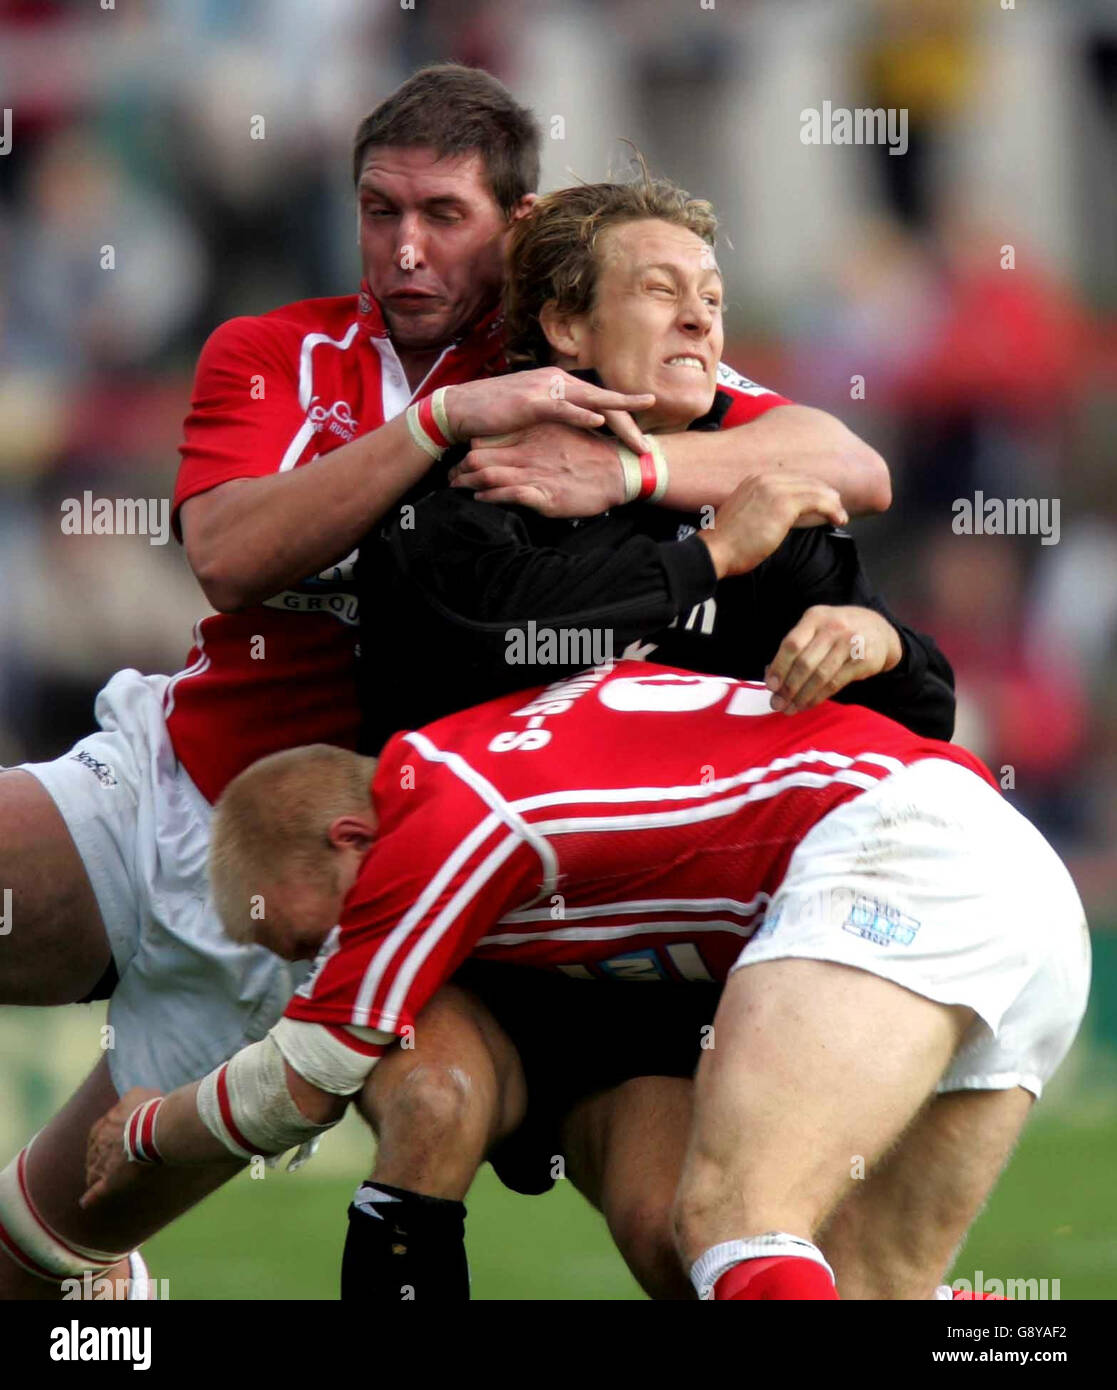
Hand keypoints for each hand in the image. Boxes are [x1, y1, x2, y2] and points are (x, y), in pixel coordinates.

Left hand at [81, 1086, 161, 1209]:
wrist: (154, 1127)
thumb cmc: (149, 1109)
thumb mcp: (137, 1094)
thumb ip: (129, 1099)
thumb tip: (129, 1100)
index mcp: (102, 1125)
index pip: (98, 1134)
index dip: (105, 1138)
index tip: (113, 1141)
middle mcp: (97, 1144)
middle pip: (94, 1153)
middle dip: (99, 1156)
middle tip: (108, 1160)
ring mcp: (102, 1164)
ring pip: (93, 1171)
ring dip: (95, 1174)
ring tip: (97, 1180)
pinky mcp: (111, 1181)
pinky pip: (97, 1192)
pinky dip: (91, 1198)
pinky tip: (85, 1202)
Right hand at [443, 370, 653, 452]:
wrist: (461, 409)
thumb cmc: (494, 415)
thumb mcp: (531, 414)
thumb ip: (554, 416)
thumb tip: (574, 429)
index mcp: (559, 384)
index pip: (598, 402)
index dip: (621, 420)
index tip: (638, 441)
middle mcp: (556, 381)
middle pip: (602, 400)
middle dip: (628, 420)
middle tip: (647, 445)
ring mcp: (545, 389)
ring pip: (590, 400)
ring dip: (617, 412)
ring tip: (640, 423)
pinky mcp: (531, 402)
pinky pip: (563, 408)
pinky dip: (582, 414)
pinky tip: (600, 422)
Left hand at [449, 422, 631, 517]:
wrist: (620, 471)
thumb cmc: (593, 456)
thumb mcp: (563, 437)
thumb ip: (541, 438)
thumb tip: (523, 443)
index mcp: (533, 434)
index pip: (490, 439)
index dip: (472, 449)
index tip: (461, 458)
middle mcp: (530, 451)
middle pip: (481, 455)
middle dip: (461, 468)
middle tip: (448, 478)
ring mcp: (536, 472)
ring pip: (488, 474)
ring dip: (468, 483)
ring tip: (456, 488)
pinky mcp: (544, 493)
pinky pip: (508, 494)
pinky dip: (490, 496)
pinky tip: (481, 497)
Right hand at [697, 473, 847, 578]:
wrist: (714, 550)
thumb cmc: (727, 542)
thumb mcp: (745, 516)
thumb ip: (764, 509)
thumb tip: (786, 517)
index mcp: (755, 479)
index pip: (793, 478)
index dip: (812, 489)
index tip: (824, 502)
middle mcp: (765, 478)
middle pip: (807, 481)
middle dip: (826, 494)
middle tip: (838, 508)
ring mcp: (774, 489)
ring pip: (816, 490)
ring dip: (833, 503)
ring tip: (841, 517)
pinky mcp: (783, 504)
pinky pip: (817, 501)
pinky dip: (832, 509)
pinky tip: (839, 519)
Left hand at [765, 605, 902, 713]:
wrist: (879, 630)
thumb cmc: (838, 632)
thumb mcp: (816, 628)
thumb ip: (795, 648)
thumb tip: (771, 676)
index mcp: (815, 617)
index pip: (792, 644)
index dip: (779, 667)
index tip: (770, 686)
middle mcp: (833, 627)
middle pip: (805, 662)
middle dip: (788, 687)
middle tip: (777, 703)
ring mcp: (851, 643)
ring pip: (820, 676)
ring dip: (802, 696)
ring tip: (790, 709)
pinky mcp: (864, 660)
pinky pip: (835, 683)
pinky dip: (818, 697)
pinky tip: (807, 704)